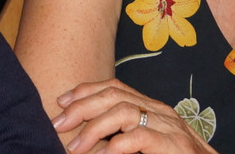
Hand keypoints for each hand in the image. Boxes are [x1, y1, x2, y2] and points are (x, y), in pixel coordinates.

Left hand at [52, 79, 217, 153]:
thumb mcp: (146, 145)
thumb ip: (123, 137)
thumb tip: (86, 140)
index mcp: (152, 108)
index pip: (115, 87)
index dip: (85, 91)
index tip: (61, 102)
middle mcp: (160, 111)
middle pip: (114, 95)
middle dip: (81, 107)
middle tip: (58, 125)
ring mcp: (170, 127)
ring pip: (124, 111)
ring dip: (94, 128)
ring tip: (75, 147)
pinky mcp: (176, 146)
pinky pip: (140, 138)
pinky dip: (117, 146)